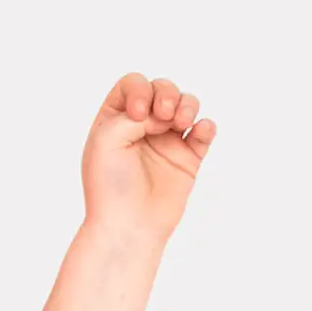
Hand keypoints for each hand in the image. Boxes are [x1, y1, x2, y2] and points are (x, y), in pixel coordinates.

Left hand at [80, 75, 216, 248]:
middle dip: (167, 94)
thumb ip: (134, 112)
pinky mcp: (187, 159)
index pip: (133, 85)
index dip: (140, 90)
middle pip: (162, 89)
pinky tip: (200, 130)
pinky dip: (206, 126)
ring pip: (186, 105)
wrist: (128, 225)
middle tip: (163, 116)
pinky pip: (203, 133)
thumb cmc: (109, 186)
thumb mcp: (106, 138)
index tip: (138, 114)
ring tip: (181, 123)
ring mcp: (165, 142)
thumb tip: (166, 114)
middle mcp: (141, 127)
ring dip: (188, 104)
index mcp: (115, 120)